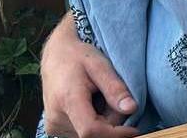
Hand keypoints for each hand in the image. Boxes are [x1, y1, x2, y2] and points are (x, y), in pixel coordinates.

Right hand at [41, 14, 138, 137]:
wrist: (55, 56)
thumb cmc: (78, 57)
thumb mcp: (100, 65)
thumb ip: (115, 88)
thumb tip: (132, 109)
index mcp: (67, 100)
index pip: (91, 130)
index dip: (115, 133)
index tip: (133, 129)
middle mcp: (56, 118)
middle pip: (94, 133)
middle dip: (112, 122)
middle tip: (113, 98)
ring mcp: (53, 125)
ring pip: (89, 134)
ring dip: (103, 122)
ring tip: (99, 97)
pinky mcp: (54, 128)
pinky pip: (81, 132)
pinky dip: (93, 122)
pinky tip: (91, 105)